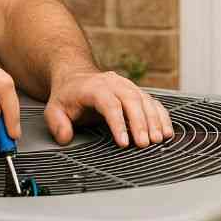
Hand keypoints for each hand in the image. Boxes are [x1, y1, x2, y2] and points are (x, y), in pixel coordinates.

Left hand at [44, 70, 173, 147]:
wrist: (77, 77)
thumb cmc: (68, 96)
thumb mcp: (53, 109)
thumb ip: (57, 124)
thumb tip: (65, 138)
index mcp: (94, 87)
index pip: (109, 104)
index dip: (118, 123)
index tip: (123, 142)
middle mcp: (114, 84)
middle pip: (131, 100)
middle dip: (140, 123)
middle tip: (144, 143)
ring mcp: (128, 86)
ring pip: (145, 100)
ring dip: (154, 120)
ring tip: (158, 139)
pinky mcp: (137, 92)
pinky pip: (153, 102)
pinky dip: (162, 116)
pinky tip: (167, 131)